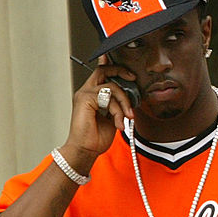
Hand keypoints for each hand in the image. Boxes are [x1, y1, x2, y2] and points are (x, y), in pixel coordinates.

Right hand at [61, 56, 137, 170]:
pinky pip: (108, 97)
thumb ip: (118, 105)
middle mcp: (86, 92)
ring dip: (124, 102)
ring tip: (127, 117)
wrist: (85, 151)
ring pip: (111, 86)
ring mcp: (84, 95)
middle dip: (120, 71)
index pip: (101, 73)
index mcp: (92, 95)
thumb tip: (130, 98)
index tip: (128, 69)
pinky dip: (117, 110)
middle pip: (103, 70)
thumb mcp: (112, 118)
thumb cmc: (95, 137)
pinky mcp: (85, 100)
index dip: (112, 65)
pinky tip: (118, 123)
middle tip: (133, 79)